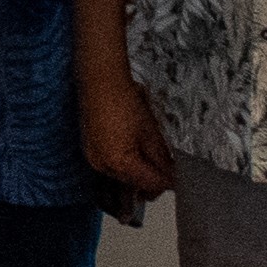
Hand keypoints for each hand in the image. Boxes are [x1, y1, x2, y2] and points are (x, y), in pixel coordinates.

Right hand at [79, 70, 173, 198]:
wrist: (100, 82)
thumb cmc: (125, 102)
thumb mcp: (150, 133)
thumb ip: (161, 159)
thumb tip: (170, 173)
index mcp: (119, 163)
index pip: (149, 184)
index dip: (166, 182)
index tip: (177, 180)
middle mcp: (102, 166)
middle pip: (133, 184)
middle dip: (151, 180)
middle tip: (167, 172)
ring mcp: (93, 159)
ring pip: (121, 176)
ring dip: (137, 174)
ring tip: (152, 162)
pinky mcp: (89, 150)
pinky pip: (110, 166)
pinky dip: (124, 165)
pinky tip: (134, 154)